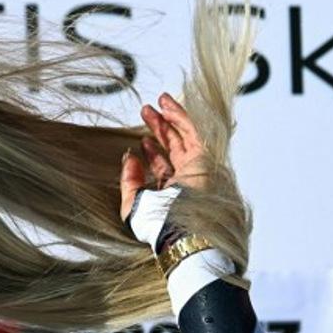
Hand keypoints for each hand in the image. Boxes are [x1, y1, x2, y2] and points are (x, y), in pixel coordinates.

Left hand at [119, 92, 206, 221]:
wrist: (182, 230)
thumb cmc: (159, 226)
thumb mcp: (133, 205)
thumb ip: (129, 182)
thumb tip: (128, 158)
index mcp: (173, 194)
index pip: (164, 168)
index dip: (153, 153)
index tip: (142, 141)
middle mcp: (187, 180)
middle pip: (174, 148)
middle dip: (161, 129)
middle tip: (147, 112)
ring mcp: (197, 168)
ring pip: (184, 137)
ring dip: (171, 118)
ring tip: (157, 101)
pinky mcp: (204, 157)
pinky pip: (193, 131)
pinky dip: (180, 117)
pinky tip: (167, 105)